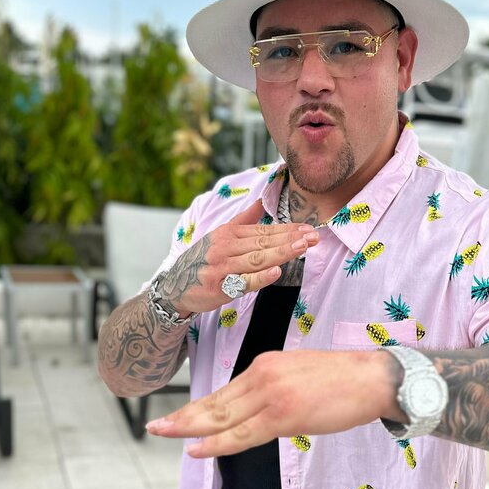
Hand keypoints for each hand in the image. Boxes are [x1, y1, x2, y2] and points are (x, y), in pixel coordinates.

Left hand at [146, 349, 404, 456]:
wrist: (374, 378)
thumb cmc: (345, 381)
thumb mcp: (300, 378)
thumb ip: (275, 392)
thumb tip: (260, 414)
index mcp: (266, 365)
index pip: (226, 392)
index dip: (200, 408)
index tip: (179, 417)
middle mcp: (262, 375)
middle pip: (215, 402)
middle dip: (183, 416)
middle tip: (155, 426)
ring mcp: (270, 394)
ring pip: (221, 417)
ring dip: (188, 427)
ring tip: (162, 433)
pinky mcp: (282, 414)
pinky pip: (241, 434)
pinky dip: (215, 443)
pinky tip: (195, 449)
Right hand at [160, 199, 318, 316]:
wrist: (174, 286)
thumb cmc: (202, 261)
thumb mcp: (218, 236)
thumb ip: (242, 220)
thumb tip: (260, 201)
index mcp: (228, 233)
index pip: (263, 230)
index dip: (287, 229)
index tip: (307, 228)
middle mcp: (225, 247)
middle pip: (263, 242)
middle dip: (291, 239)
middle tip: (313, 236)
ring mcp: (222, 267)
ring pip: (257, 259)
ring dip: (281, 252)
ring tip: (302, 247)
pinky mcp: (220, 287)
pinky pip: (243, 282)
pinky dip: (260, 277)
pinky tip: (276, 271)